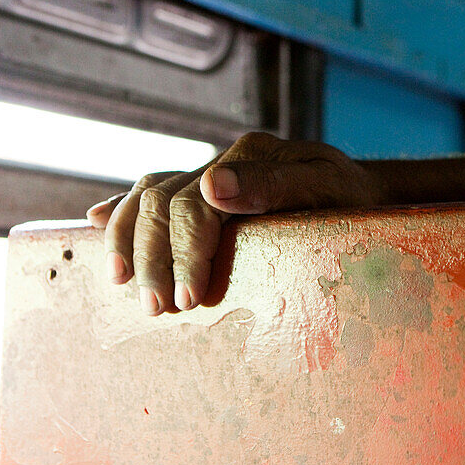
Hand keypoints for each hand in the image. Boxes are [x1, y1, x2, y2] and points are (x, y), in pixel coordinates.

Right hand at [86, 132, 382, 315]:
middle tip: (159, 309)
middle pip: (161, 201)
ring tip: (123, 285)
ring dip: (129, 240)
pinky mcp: (207, 192)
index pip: (195, 202)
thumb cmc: (357, 201)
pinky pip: (153, 193)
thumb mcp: (330, 191)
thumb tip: (212, 184)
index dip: (185, 251)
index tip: (191, 298)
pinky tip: (96, 223)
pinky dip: (122, 210)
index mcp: (253, 155)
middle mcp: (225, 162)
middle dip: (153, 257)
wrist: (368, 195)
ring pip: (147, 195)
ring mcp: (212, 174)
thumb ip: (276, 185)